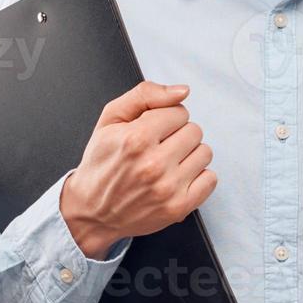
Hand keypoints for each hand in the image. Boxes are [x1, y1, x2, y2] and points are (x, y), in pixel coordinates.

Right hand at [59, 80, 216, 259]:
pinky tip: (176, 178)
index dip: (165, 118)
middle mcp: (153, 164)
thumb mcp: (111, 118)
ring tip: (167, 163)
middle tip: (158, 147)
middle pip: (194, 131)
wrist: (92, 211)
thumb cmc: (101, 163)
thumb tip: (182, 91)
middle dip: (177, 135)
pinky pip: (210, 179)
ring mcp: (167, 188)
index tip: (152, 130)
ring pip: (204, 153)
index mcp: (136, 138)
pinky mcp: (178, 207)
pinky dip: (197, 177)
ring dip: (188, 155)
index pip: (179, 112)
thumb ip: (146, 94)